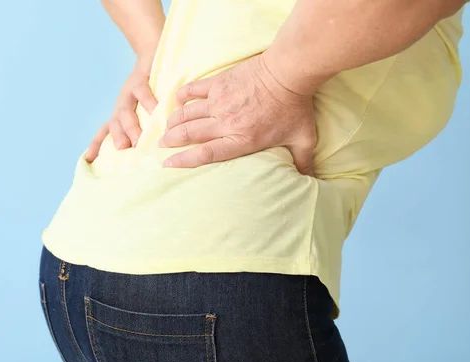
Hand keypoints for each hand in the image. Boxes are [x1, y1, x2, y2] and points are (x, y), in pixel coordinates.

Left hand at [85, 57, 157, 162]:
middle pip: (115, 124)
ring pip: (125, 111)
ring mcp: (129, 91)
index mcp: (121, 114)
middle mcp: (122, 104)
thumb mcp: (148, 109)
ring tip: (138, 141)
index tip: (88, 160)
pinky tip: (156, 112)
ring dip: (130, 127)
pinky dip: (149, 103)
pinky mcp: (140, 78)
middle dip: (117, 138)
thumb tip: (153, 149)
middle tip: (123, 151)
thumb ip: (149, 127)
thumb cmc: (154, 87)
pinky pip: (143, 92)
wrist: (153, 50)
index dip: (96, 145)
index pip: (104, 132)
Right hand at [157, 53, 316, 175]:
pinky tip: (177, 101)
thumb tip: (309, 181)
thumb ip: (302, 161)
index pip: (205, 154)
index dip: (183, 161)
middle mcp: (225, 122)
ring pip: (186, 114)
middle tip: (160, 146)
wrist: (288, 71)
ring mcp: (219, 101)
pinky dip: (182, 97)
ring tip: (165, 129)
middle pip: (188, 134)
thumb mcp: (303, 139)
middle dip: (170, 142)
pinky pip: (192, 90)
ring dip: (172, 123)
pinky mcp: (218, 83)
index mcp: (241, 139)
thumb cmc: (295, 106)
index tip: (167, 164)